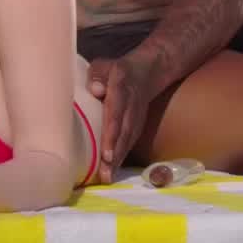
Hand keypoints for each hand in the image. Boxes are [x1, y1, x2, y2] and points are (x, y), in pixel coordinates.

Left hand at [87, 57, 152, 183]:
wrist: (147, 72)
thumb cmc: (114, 70)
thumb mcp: (104, 65)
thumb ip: (97, 74)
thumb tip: (96, 90)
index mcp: (121, 87)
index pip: (115, 111)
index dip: (111, 132)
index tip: (106, 153)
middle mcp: (131, 105)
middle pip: (123, 131)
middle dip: (115, 153)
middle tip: (106, 174)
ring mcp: (137, 116)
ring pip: (128, 139)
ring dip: (119, 159)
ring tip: (108, 177)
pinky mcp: (138, 124)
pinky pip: (130, 141)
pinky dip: (123, 156)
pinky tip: (113, 170)